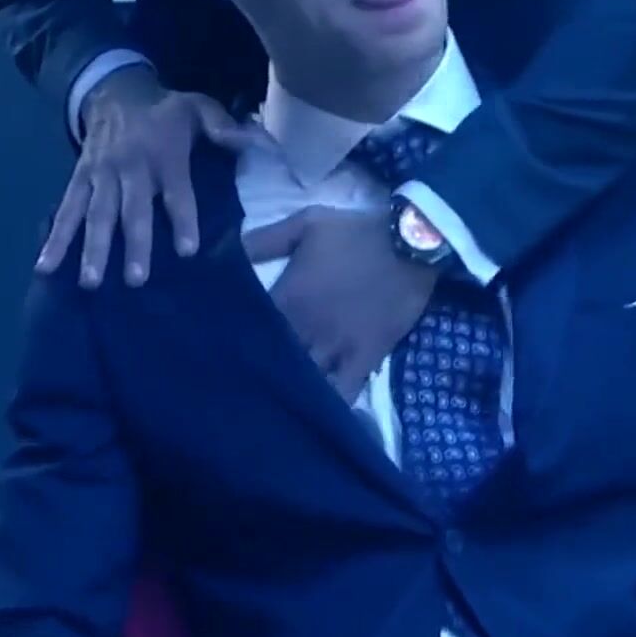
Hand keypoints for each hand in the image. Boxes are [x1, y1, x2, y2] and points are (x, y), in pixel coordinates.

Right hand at [36, 68, 270, 287]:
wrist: (114, 90)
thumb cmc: (165, 110)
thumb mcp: (198, 106)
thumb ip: (222, 126)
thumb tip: (254, 140)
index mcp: (164, 154)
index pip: (176, 191)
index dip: (182, 219)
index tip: (186, 249)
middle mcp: (130, 167)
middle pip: (132, 210)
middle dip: (134, 244)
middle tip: (136, 279)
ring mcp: (100, 175)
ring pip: (96, 215)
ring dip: (93, 248)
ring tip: (90, 282)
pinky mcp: (79, 180)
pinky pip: (66, 210)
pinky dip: (55, 238)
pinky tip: (45, 266)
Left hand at [241, 205, 438, 399]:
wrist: (411, 244)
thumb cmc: (356, 232)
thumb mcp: (305, 223)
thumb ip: (263, 240)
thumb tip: (224, 254)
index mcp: (288, 297)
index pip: (250, 329)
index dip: (236, 340)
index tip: (225, 347)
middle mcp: (307, 329)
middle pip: (273, 362)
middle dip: (259, 371)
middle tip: (246, 381)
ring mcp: (337, 348)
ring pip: (305, 382)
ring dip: (291, 391)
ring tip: (277, 402)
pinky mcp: (365, 359)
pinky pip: (343, 393)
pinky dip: (329, 404)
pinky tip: (317, 413)